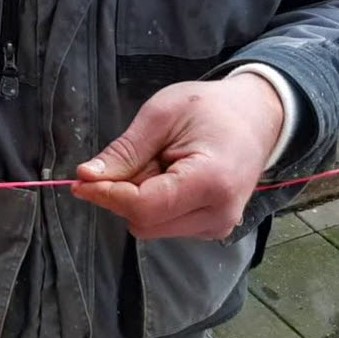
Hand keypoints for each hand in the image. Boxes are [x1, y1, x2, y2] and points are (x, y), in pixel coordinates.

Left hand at [72, 75, 283, 240]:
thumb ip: (125, 150)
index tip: (80, 180)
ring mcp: (218, 226)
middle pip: (144, 221)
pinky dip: (154, 203)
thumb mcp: (163, 114)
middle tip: (135, 156)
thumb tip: (86, 177)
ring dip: (139, 198)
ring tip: (161, 162)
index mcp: (211, 182)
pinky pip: (164, 224)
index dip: (107, 195)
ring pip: (150, 227)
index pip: (144, 206)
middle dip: (123, 194)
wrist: (258, 117)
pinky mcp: (212, 229)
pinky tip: (169, 176)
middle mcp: (218, 215)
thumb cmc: (211, 108)